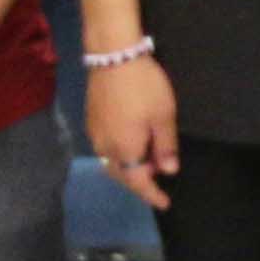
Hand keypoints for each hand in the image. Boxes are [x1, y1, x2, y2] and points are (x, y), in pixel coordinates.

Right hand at [88, 55, 180, 207]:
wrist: (113, 56)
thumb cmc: (144, 86)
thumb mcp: (163, 115)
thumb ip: (165, 145)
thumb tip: (168, 171)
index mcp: (124, 150)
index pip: (138, 182)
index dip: (151, 194)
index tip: (164, 204)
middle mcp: (104, 148)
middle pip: (121, 175)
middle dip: (139, 182)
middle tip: (159, 179)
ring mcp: (94, 134)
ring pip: (111, 162)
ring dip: (128, 168)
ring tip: (148, 161)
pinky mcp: (91, 120)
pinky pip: (104, 149)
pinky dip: (119, 155)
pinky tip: (132, 144)